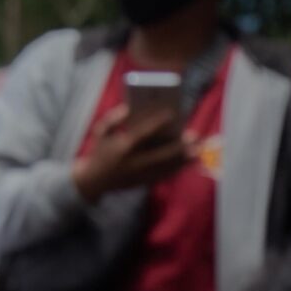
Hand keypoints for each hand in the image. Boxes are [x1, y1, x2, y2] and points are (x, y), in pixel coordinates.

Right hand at [70, 104, 188, 201]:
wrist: (93, 182)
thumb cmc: (99, 152)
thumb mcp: (99, 132)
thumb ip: (112, 118)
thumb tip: (128, 108)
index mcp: (122, 147)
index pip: (143, 133)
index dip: (158, 123)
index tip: (172, 113)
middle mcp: (133, 162)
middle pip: (161, 153)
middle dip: (179, 146)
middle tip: (194, 136)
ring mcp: (140, 174)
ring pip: (166, 166)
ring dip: (183, 159)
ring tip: (198, 150)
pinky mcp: (143, 182)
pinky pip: (164, 175)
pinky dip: (177, 168)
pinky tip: (188, 161)